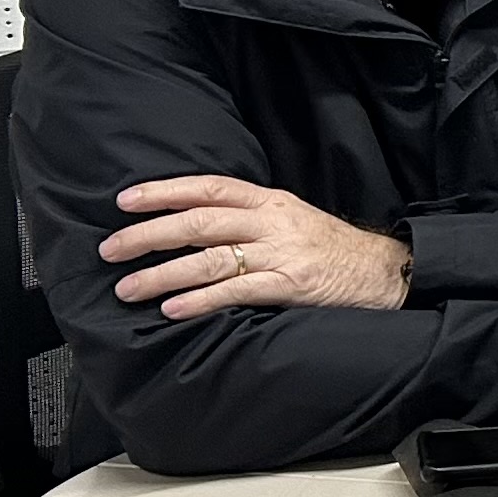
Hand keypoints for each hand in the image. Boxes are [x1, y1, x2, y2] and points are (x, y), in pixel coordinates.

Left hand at [104, 176, 409, 318]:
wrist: (386, 272)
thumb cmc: (333, 250)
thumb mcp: (292, 220)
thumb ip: (248, 221)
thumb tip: (191, 229)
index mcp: (271, 202)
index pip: (208, 187)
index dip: (163, 192)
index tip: (124, 201)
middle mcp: (272, 222)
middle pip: (199, 221)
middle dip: (148, 235)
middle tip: (111, 250)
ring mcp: (282, 253)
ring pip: (210, 258)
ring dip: (163, 274)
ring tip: (128, 288)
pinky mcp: (292, 285)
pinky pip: (237, 291)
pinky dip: (200, 300)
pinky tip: (173, 309)